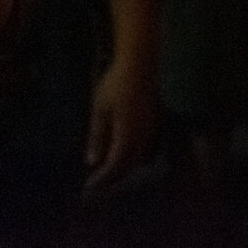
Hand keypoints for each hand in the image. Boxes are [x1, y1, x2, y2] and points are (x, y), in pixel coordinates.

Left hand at [85, 52, 157, 189]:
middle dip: (114, 177)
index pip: (116, 165)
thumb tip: (92, 162)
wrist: (143, 61)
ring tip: (111, 168)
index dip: (103, 179)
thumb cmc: (117, 83)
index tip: (89, 186)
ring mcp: (154, 127)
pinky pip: (149, 145)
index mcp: (128, 134)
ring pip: (142, 156)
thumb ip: (97, 136)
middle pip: (131, 164)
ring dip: (126, 166)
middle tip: (99, 182)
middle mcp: (144, 135)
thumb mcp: (100, 108)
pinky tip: (126, 149)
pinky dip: (135, 154)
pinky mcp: (158, 119)